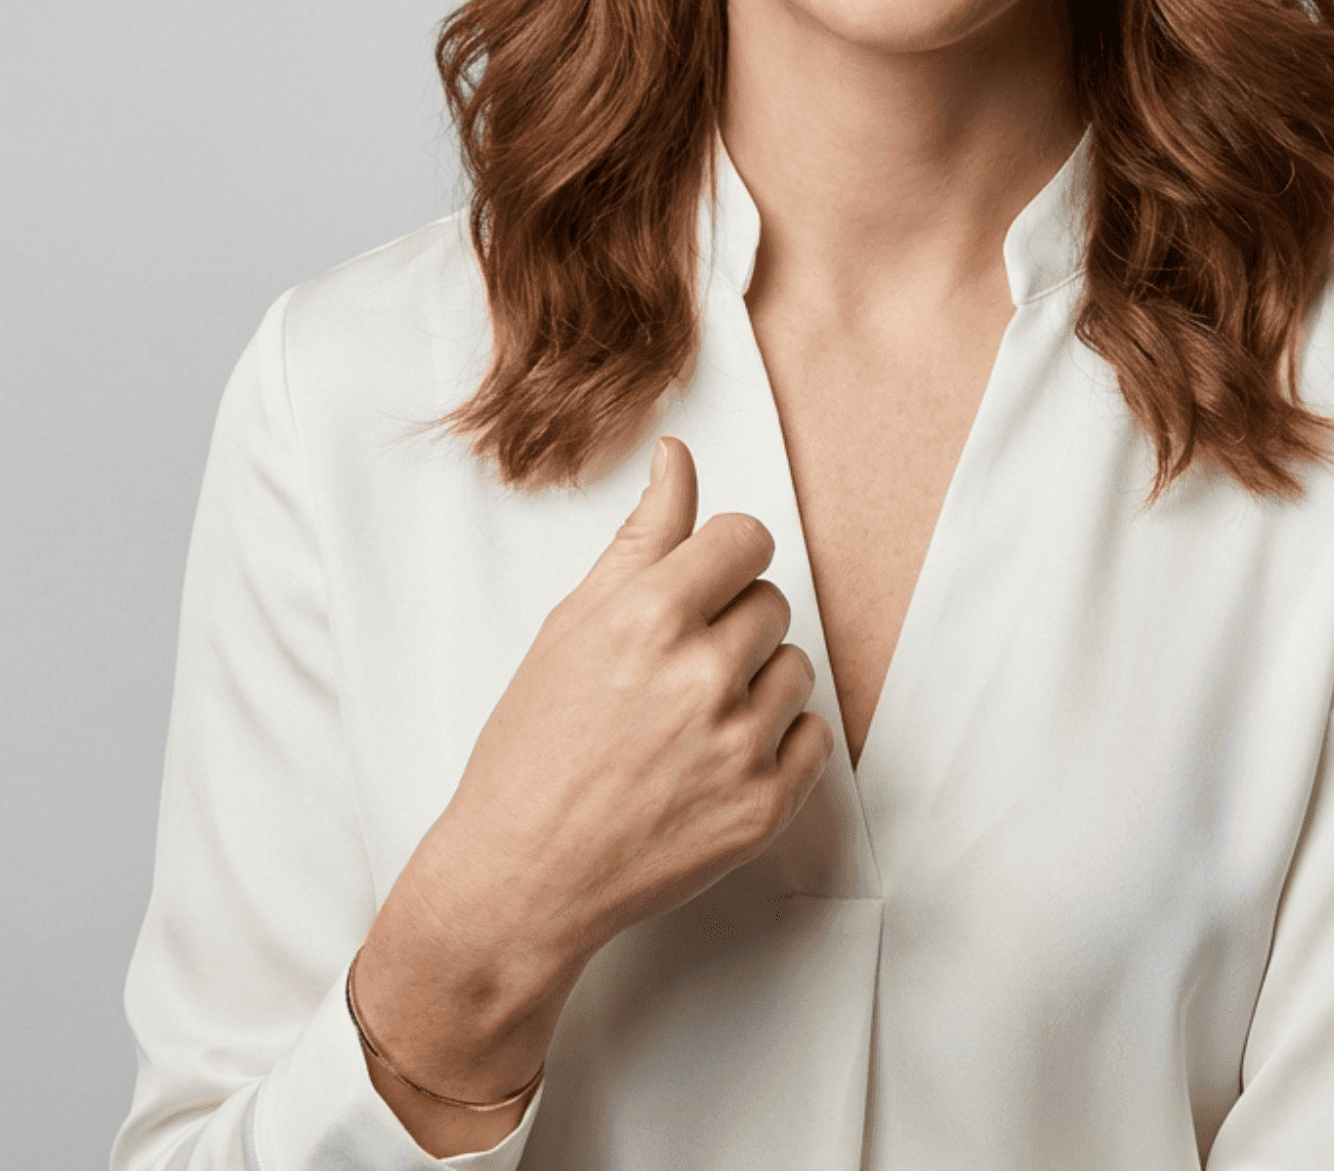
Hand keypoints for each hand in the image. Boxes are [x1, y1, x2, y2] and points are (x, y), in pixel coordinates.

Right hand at [353, 436, 831, 1145]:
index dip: (723, 561)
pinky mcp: (763, 806)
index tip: (700, 589)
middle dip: (731, 624)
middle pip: (772, 602)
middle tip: (674, 670)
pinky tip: (716, 759)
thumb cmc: (534, 747)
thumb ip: (642, 536)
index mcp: (651, 615)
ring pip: (796, 667)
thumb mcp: (573, 624)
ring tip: (689, 720)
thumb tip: (678, 458)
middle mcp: (702, 674)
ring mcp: (738, 745)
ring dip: (755, 684)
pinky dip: (777, 744)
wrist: (519, 875)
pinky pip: (813, 736)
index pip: (748, 538)